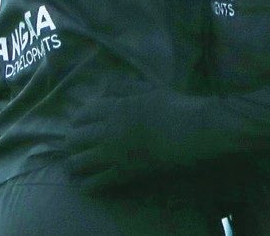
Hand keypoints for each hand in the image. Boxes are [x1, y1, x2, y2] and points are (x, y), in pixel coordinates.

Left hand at [64, 87, 208, 189]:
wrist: (196, 130)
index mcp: (117, 107)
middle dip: (73, 143)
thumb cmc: (178, 107)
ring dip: (76, 164)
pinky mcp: (124, 172)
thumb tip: (107, 84)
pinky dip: (89, 185)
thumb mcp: (152, 89)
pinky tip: (90, 184)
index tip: (81, 125)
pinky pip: (95, 182)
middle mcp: (110, 129)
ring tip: (79, 167)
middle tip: (77, 147)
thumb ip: (127, 87)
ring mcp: (115, 152)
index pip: (83, 114)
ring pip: (79, 162)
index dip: (78, 121)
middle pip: (74, 139)